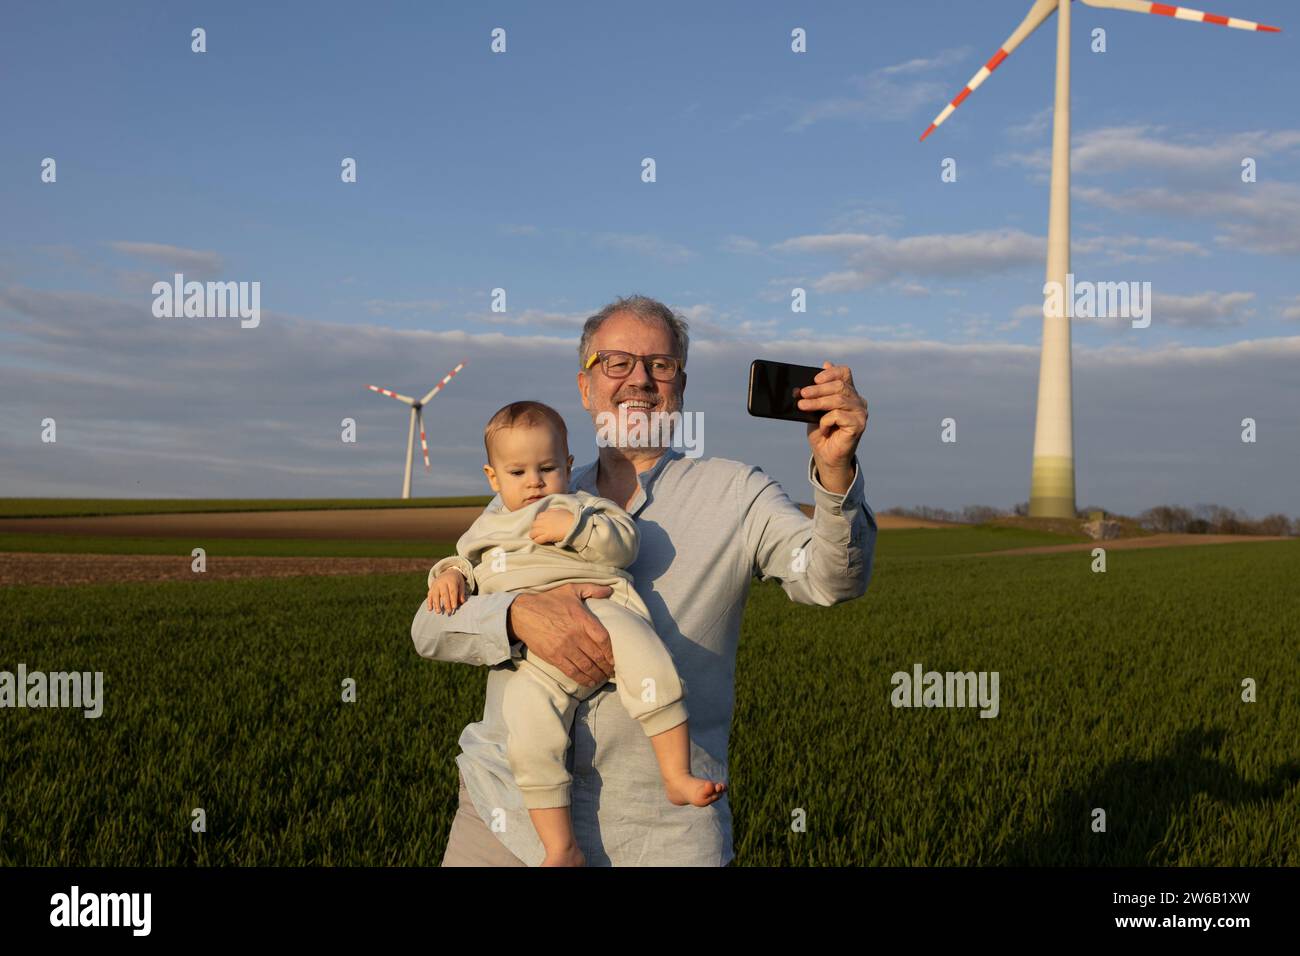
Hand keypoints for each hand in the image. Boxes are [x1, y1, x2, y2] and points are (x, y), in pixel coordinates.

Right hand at [428, 568, 466, 613]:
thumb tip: (462, 602)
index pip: (452, 591)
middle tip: (449, 612)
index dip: (453, 599)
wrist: (448, 572)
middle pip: (444, 594)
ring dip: (436, 604)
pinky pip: (429, 595)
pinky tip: (430, 609)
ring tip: (438, 612)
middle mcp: (442, 582)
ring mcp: (436, 585)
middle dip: (446, 604)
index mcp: (451, 580)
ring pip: (435, 595)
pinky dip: (429, 602)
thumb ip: (461, 593)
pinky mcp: (431, 588)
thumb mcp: (461, 584)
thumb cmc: (456, 581)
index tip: (454, 607)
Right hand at [507, 583, 615, 685]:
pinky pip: (572, 671)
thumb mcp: (571, 590)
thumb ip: (592, 589)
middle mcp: (575, 635)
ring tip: (603, 677)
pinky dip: (583, 679)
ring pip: (586, 666)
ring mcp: (564, 647)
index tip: (616, 657)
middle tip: (613, 671)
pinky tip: (590, 681)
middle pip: (597, 655)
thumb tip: (608, 590)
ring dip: (597, 674)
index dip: (612, 651)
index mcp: (581, 619)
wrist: (522, 613)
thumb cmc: (548, 601)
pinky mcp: (554, 656)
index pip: (603, 638)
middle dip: (607, 666)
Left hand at [529, 507, 574, 544]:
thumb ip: (553, 511)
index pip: (538, 517)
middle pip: (534, 525)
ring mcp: (545, 528)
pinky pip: (538, 539)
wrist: (575, 526)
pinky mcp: (547, 536)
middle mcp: (544, 520)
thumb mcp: (561, 511)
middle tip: (537, 532)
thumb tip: (549, 512)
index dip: (539, 521)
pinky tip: (539, 542)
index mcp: (548, 513)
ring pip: (533, 532)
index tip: (541, 525)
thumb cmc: (570, 518)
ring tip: (535, 538)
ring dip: (533, 535)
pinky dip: (537, 541)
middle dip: (535, 528)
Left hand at [796, 361, 867, 492]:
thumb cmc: (822, 431)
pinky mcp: (859, 425)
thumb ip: (817, 392)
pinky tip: (823, 428)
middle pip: (840, 386)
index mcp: (849, 393)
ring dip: (817, 402)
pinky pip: (838, 415)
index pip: (844, 373)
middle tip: (802, 394)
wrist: (826, 456)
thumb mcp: (815, 409)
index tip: (815, 378)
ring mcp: (860, 412)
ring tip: (802, 406)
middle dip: (818, 389)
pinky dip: (826, 420)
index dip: (831, 372)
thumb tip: (818, 369)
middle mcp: (858, 401)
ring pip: (838, 399)